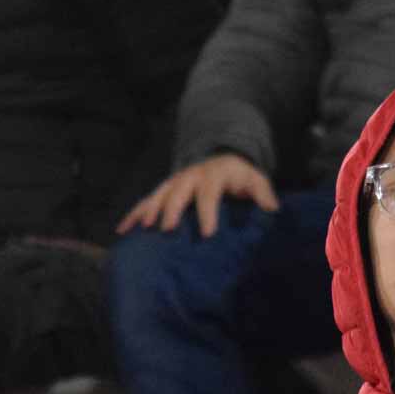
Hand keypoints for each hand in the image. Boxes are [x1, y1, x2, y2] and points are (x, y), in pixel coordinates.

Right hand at [117, 153, 278, 237]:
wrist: (222, 161)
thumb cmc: (239, 178)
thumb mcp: (255, 181)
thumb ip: (263, 193)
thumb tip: (271, 208)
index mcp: (214, 174)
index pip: (210, 192)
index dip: (208, 211)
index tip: (207, 233)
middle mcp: (191, 175)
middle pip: (179, 190)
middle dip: (172, 208)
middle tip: (168, 228)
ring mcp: (175, 182)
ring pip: (159, 194)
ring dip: (150, 209)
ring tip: (144, 228)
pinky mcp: (164, 190)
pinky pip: (146, 201)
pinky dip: (134, 214)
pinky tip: (123, 230)